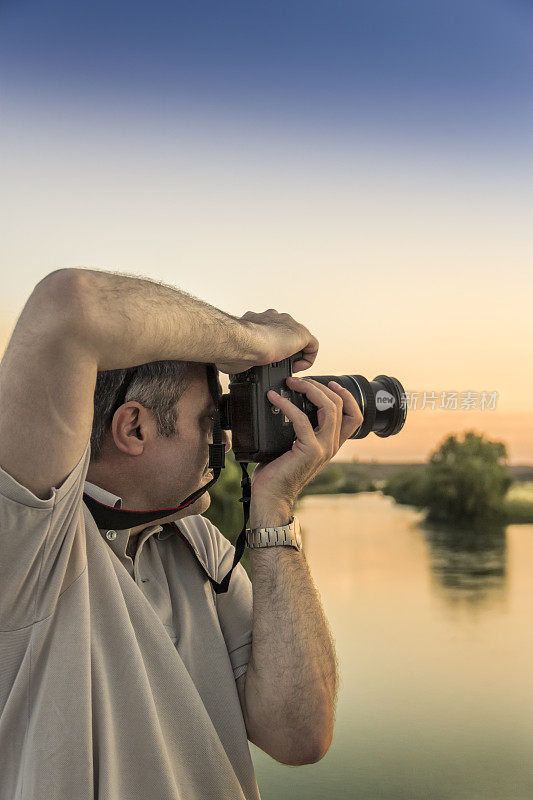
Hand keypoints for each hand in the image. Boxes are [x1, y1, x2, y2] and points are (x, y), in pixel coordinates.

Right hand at [215, 309, 318, 374]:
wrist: (242, 341)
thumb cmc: (233, 345)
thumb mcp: (233, 349)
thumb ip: (234, 354)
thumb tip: (228, 363)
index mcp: (256, 320)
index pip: (267, 330)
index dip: (269, 346)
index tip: (266, 358)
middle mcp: (273, 318)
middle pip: (284, 333)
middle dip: (282, 349)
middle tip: (277, 364)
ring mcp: (287, 324)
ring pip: (298, 339)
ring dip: (294, 354)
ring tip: (287, 367)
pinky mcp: (300, 333)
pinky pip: (312, 346)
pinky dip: (307, 358)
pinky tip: (297, 367)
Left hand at [250, 377, 363, 509]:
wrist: (271, 497)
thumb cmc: (277, 473)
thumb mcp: (293, 446)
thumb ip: (299, 429)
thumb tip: (286, 403)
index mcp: (331, 444)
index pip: (354, 416)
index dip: (346, 396)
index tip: (330, 382)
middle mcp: (331, 445)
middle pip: (341, 406)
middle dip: (320, 386)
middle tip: (298, 380)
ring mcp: (323, 448)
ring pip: (329, 408)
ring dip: (310, 390)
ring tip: (291, 383)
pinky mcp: (309, 450)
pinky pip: (301, 419)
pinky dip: (287, 404)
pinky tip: (275, 398)